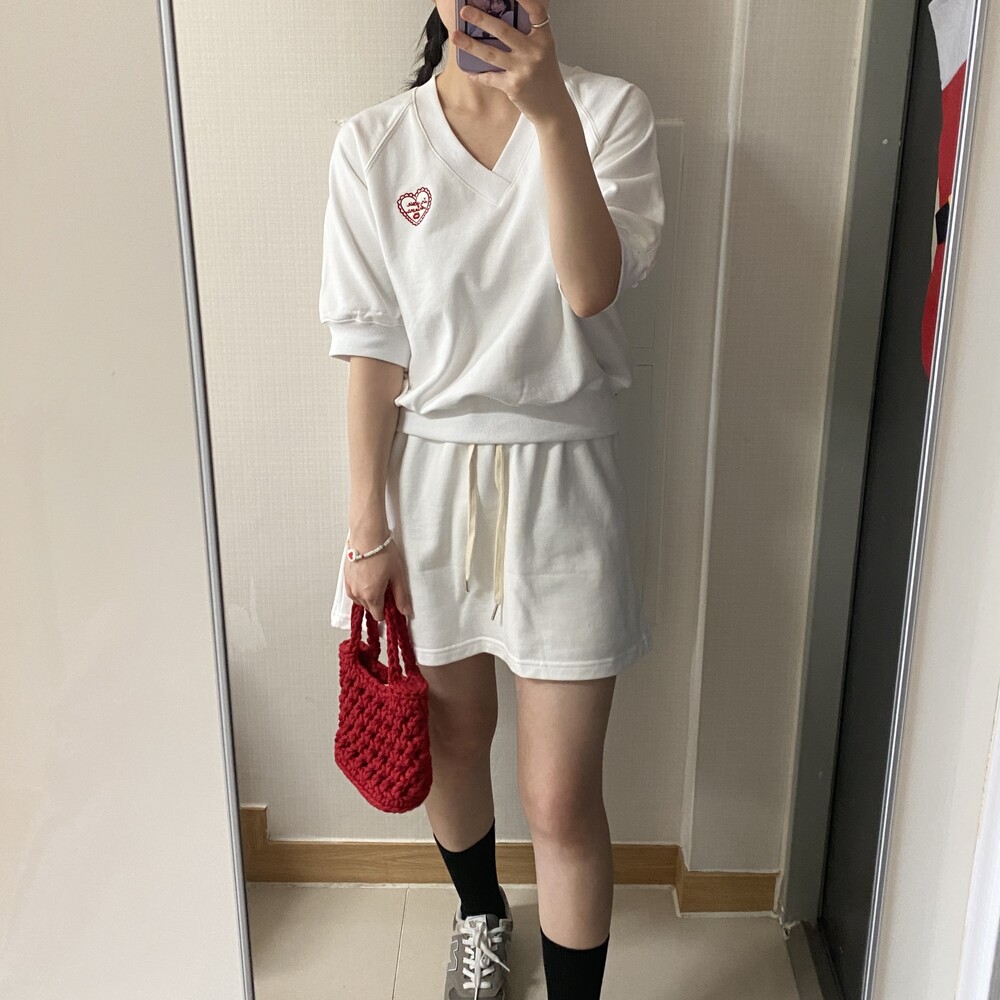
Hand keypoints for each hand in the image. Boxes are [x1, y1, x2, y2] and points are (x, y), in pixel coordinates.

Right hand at [344, 534, 413, 620]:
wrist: (367, 535)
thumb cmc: (383, 552)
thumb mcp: (398, 575)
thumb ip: (401, 596)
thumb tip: (405, 611)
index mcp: (371, 596)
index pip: (378, 616)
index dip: (387, 611)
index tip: (392, 601)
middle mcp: (358, 594)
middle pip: (369, 608)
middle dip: (378, 601)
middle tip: (387, 586)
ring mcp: (350, 586)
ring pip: (360, 600)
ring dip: (368, 595)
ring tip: (377, 579)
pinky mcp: (346, 578)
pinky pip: (353, 591)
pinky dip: (360, 588)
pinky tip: (368, 576)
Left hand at [451, 1, 574, 126]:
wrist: (553, 107)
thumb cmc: (545, 76)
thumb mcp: (543, 51)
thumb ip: (528, 36)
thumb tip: (499, 22)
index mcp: (543, 38)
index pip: (536, 11)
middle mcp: (534, 51)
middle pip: (504, 31)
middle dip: (481, 19)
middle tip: (465, 11)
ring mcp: (523, 69)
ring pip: (491, 54)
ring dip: (470, 45)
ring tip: (455, 36)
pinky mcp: (514, 86)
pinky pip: (490, 77)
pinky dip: (477, 74)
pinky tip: (467, 70)